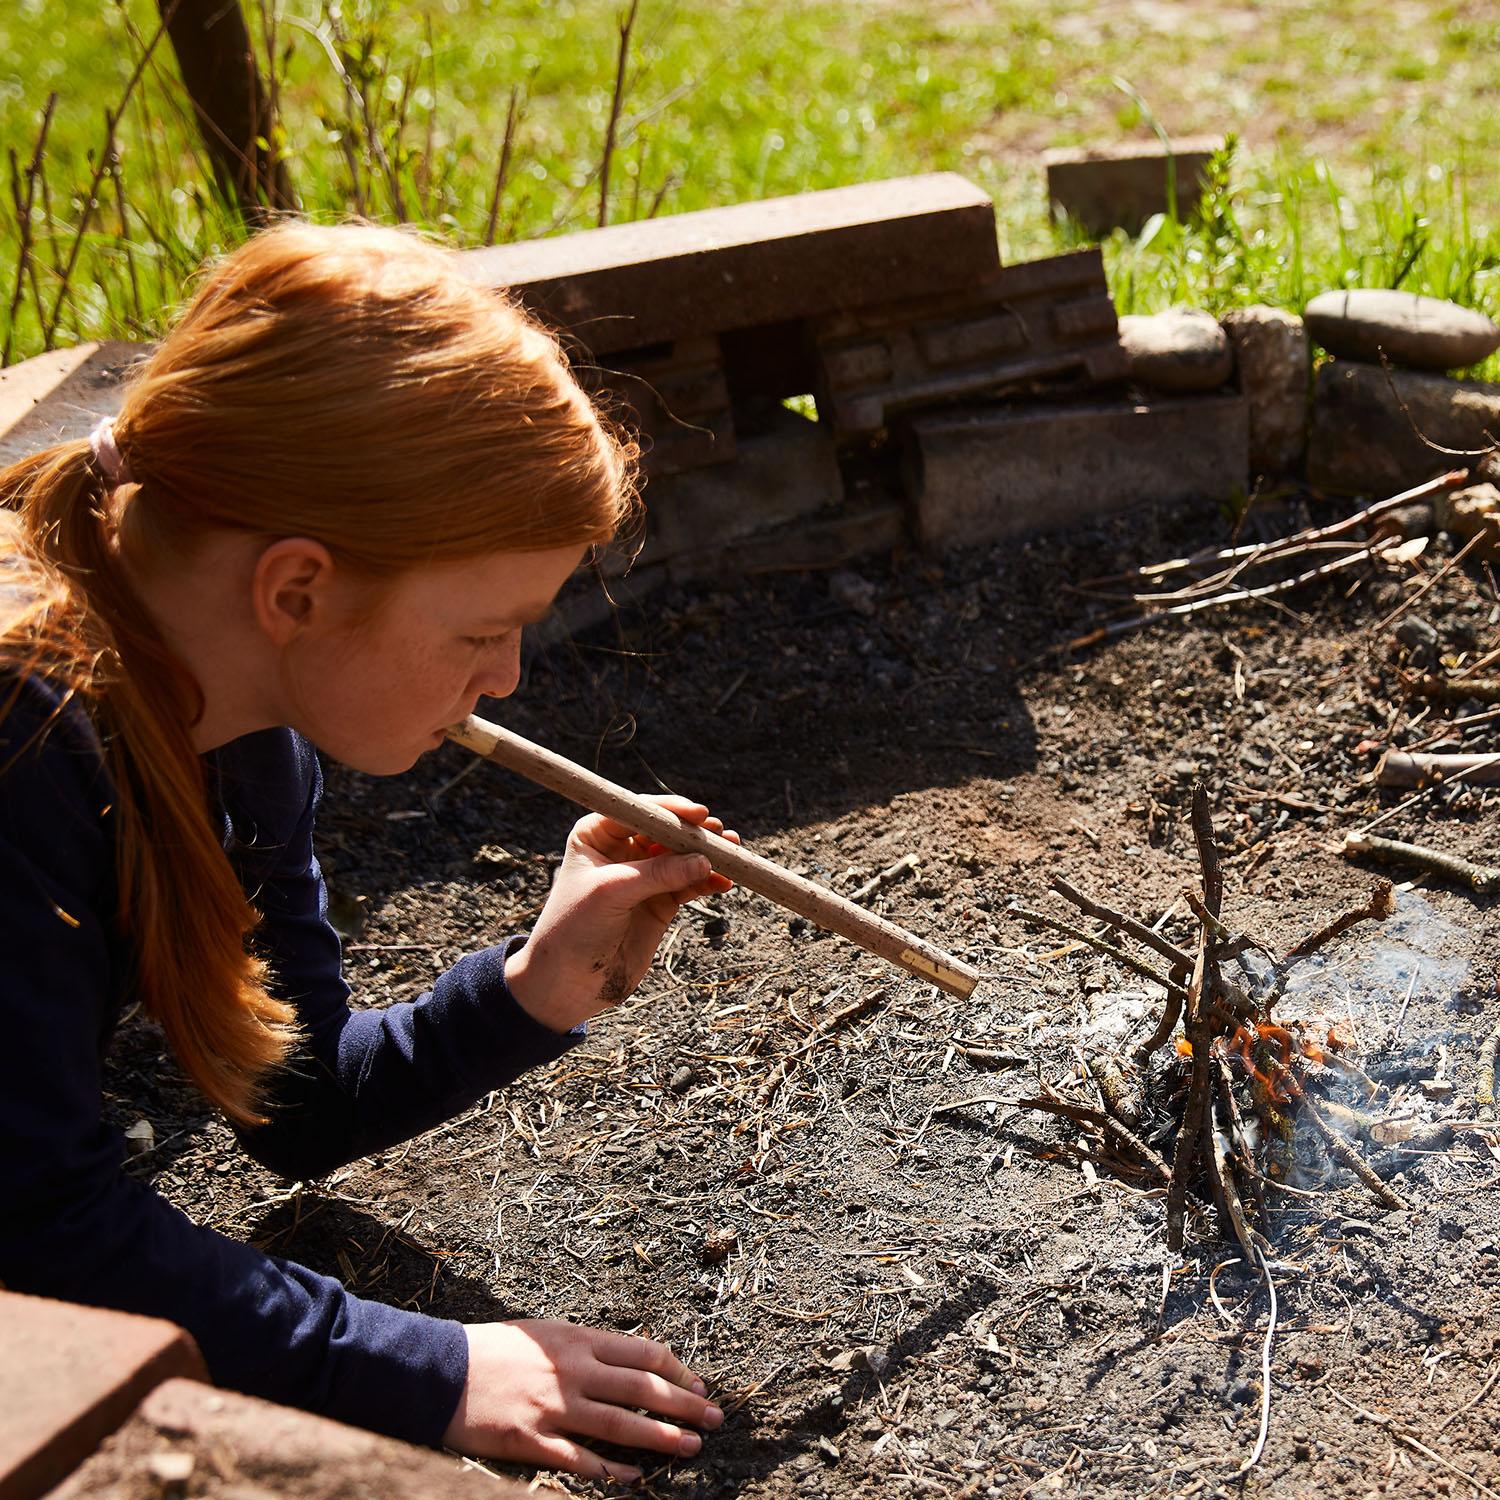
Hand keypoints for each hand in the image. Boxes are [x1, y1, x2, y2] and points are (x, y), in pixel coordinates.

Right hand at [442, 1320, 723, 1480]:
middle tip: (715, 1417)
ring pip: (620, 1425)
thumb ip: (585, 1347)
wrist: (440, 1371)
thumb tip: (629, 1363)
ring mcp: (552, 1407)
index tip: (697, 1383)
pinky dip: (610, 1471)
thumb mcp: (545, 1333)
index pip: (641, 1353)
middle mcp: (571, 1371)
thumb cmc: (494, 1349)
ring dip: (661, 1438)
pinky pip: (580, 1460)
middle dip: (684, 1403)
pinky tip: (633, 1479)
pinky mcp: (532, 1440)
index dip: (676, 1369)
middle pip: (642, 1389)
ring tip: (691, 1447)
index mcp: (576, 1339)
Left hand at [505, 796, 738, 1033]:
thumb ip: (657, 874)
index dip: (670, 810)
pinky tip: (725, 882)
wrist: (568, 982)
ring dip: (709, 855)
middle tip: (721, 835)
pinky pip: (691, 884)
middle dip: (695, 832)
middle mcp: (622, 849)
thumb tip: (704, 860)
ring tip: (733, 856)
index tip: (698, 814)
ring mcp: (644, 876)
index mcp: (597, 834)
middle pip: (666, 830)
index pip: (639, 811)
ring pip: (683, 856)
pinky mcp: (660, 902)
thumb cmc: (574, 928)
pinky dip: (709, 882)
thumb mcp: (612, 892)